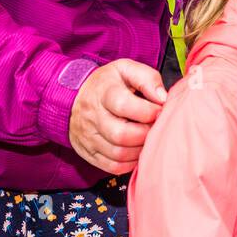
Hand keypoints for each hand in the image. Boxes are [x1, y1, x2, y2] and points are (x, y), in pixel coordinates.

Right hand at [67, 59, 166, 174]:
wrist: (73, 98)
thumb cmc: (108, 84)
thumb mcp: (125, 69)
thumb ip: (147, 79)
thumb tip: (163, 98)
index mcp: (103, 92)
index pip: (123, 104)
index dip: (147, 111)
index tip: (160, 110)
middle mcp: (92, 117)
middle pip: (120, 134)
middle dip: (145, 134)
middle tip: (156, 127)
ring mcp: (88, 137)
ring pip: (117, 153)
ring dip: (140, 150)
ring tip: (148, 139)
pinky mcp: (88, 153)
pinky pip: (111, 166)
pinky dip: (129, 163)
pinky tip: (138, 151)